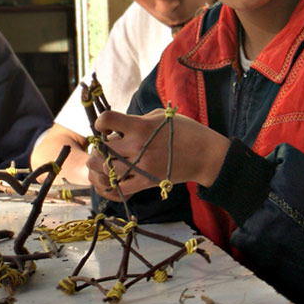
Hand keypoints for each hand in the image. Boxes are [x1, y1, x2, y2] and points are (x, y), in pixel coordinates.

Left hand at [86, 109, 229, 200]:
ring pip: (106, 170)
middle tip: (104, 146)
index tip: (106, 126)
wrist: (204, 154)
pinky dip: (113, 183)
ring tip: (108, 161)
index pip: (107, 120)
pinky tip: (116, 176)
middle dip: (98, 147)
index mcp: (140, 126)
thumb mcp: (160, 116)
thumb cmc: (185, 130)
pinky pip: (120, 188)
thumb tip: (117, 126)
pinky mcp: (146, 182)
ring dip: (102, 165)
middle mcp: (137, 146)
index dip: (101, 122)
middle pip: (101, 149)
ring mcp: (141, 166)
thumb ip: (137, 119)